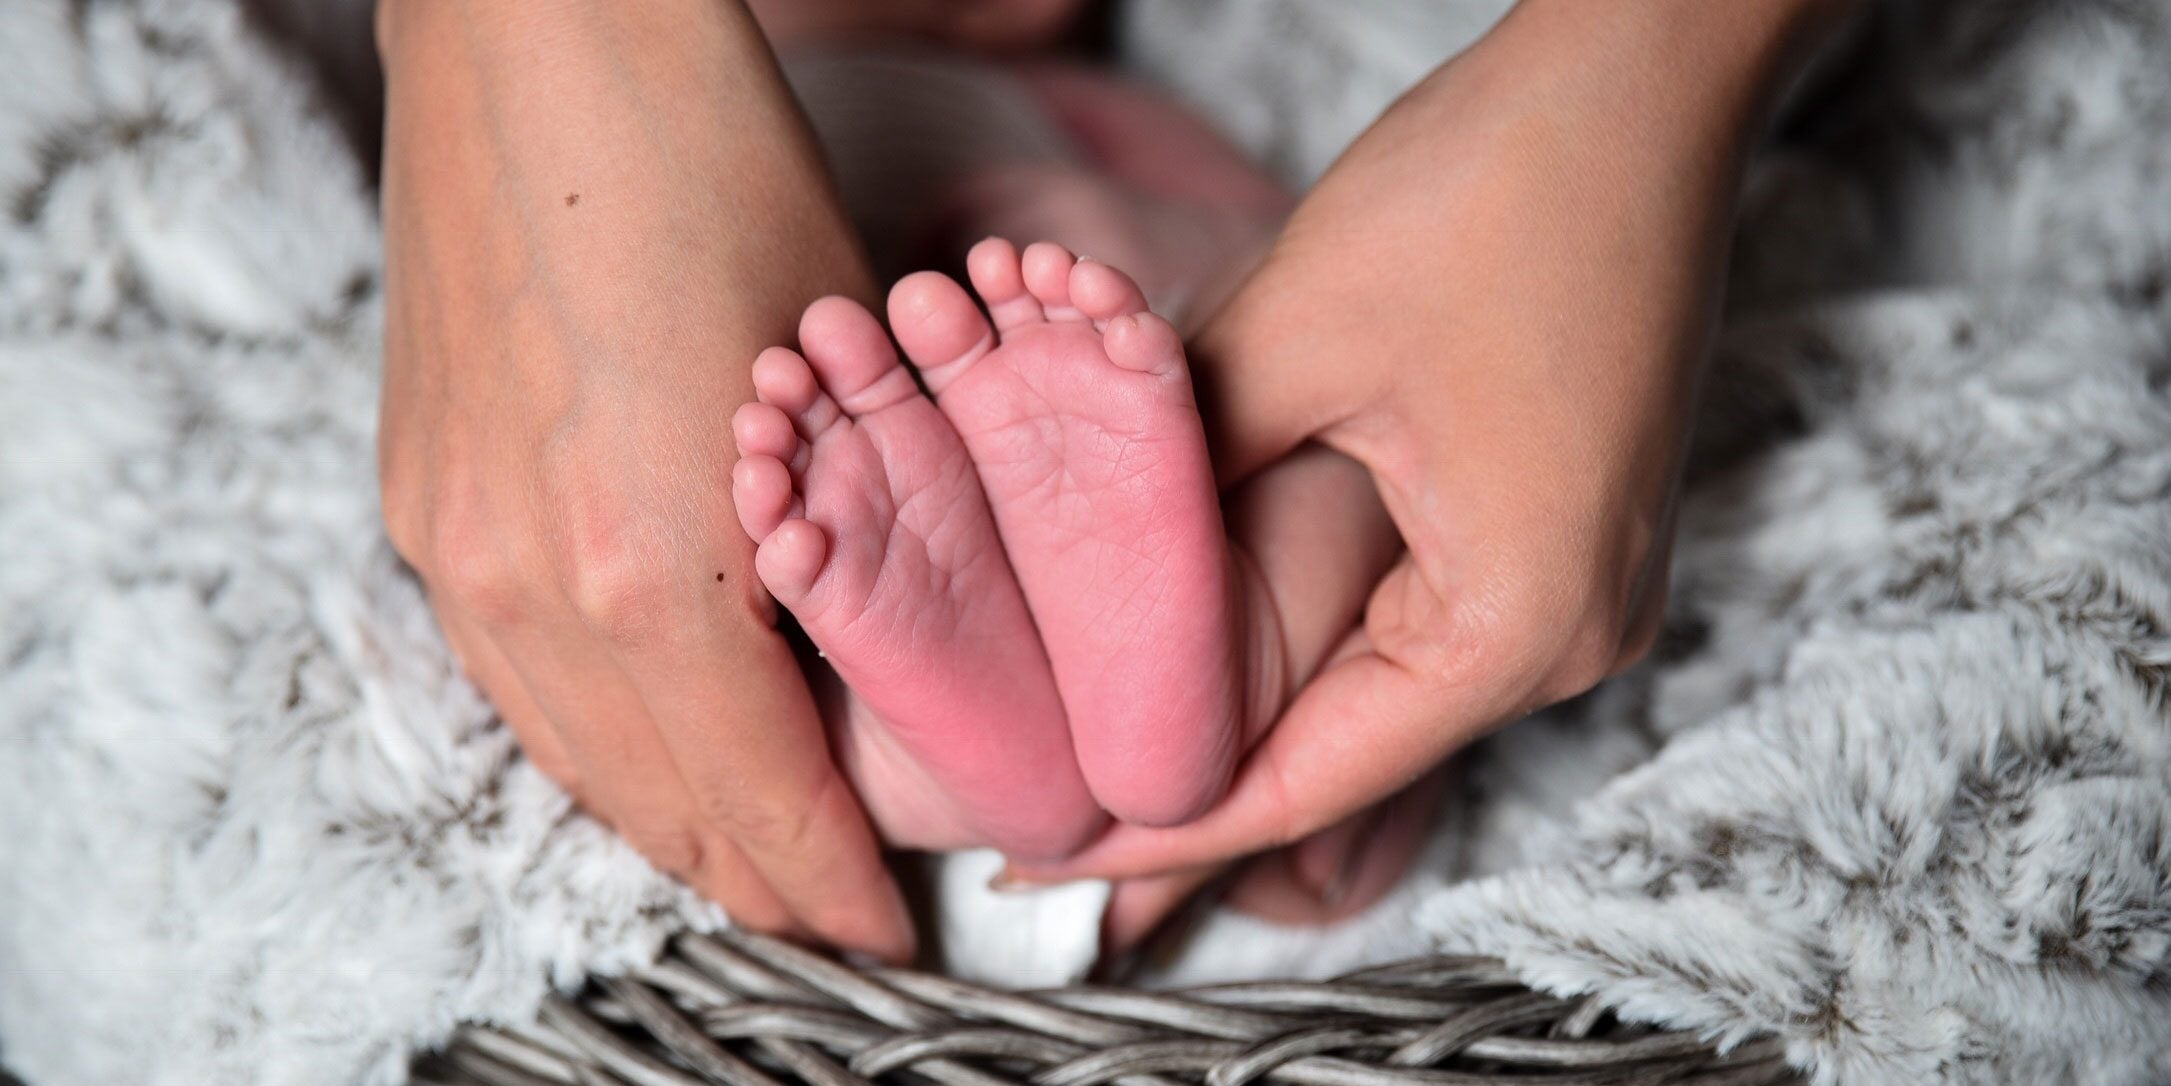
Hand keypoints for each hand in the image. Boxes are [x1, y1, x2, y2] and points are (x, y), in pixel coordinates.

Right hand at [375, 0, 911, 957]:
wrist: (540, 44)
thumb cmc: (715, 173)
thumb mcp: (838, 374)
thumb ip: (844, 540)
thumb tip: (875, 656)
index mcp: (655, 563)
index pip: (758, 791)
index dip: (827, 880)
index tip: (882, 931)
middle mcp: (530, 583)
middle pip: (653, 803)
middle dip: (751, 880)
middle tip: (829, 921)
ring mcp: (453, 544)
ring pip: (567, 754)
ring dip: (664, 824)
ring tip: (744, 865)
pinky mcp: (417, 499)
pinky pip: (508, 677)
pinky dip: (588, 738)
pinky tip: (641, 750)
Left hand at [1017, 0, 1861, 892]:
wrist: (1643, 83)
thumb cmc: (1496, 190)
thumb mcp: (1292, 338)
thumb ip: (1177, 474)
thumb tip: (1074, 560)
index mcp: (1518, 625)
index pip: (1302, 784)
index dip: (1160, 833)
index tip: (1042, 865)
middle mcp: (1572, 634)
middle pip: (1345, 754)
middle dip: (1192, 779)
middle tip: (1046, 815)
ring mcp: (1582, 582)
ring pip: (1378, 687)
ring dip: (1252, 702)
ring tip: (1107, 733)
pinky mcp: (1565, 525)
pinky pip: (1422, 619)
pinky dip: (1315, 633)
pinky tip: (1216, 636)